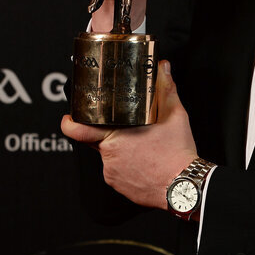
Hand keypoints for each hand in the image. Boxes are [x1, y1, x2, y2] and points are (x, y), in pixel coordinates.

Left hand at [61, 61, 196, 210]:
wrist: (184, 186)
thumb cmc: (177, 153)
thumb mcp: (174, 115)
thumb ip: (165, 89)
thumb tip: (163, 68)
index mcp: (116, 136)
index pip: (78, 130)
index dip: (70, 122)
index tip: (70, 117)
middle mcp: (109, 156)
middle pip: (99, 140)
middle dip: (110, 133)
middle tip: (126, 129)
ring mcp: (113, 174)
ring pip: (111, 157)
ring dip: (123, 151)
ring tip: (145, 149)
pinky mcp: (120, 186)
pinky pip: (118, 173)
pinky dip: (129, 167)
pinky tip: (146, 163)